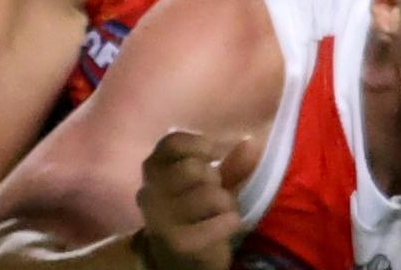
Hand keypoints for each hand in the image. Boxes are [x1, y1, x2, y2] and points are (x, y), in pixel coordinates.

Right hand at [135, 130, 260, 269]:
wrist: (180, 258)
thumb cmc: (195, 210)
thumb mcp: (209, 182)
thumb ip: (229, 163)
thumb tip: (251, 143)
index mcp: (153, 168)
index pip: (172, 143)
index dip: (199, 144)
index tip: (215, 152)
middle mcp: (149, 191)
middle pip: (192, 168)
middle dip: (213, 177)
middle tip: (214, 189)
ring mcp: (160, 218)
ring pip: (208, 194)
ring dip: (225, 202)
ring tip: (221, 210)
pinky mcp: (177, 242)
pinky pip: (218, 223)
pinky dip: (230, 221)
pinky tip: (227, 224)